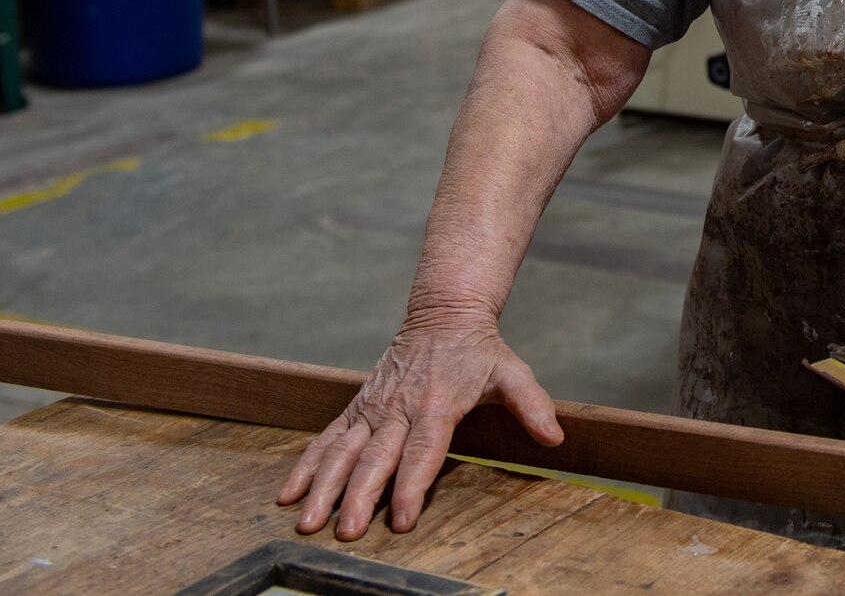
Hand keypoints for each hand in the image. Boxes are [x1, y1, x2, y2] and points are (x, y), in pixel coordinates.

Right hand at [278, 314, 562, 540]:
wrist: (443, 312)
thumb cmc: (477, 349)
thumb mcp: (511, 372)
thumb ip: (531, 404)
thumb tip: (554, 436)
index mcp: (436, 404)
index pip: (422, 451)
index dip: (411, 486)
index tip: (401, 518)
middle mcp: (399, 408)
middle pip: (375, 458)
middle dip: (358, 496)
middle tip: (345, 532)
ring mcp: (374, 408)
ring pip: (342, 451)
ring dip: (323, 487)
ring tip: (306, 520)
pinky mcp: (358, 407)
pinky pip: (328, 438)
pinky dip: (307, 465)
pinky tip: (289, 492)